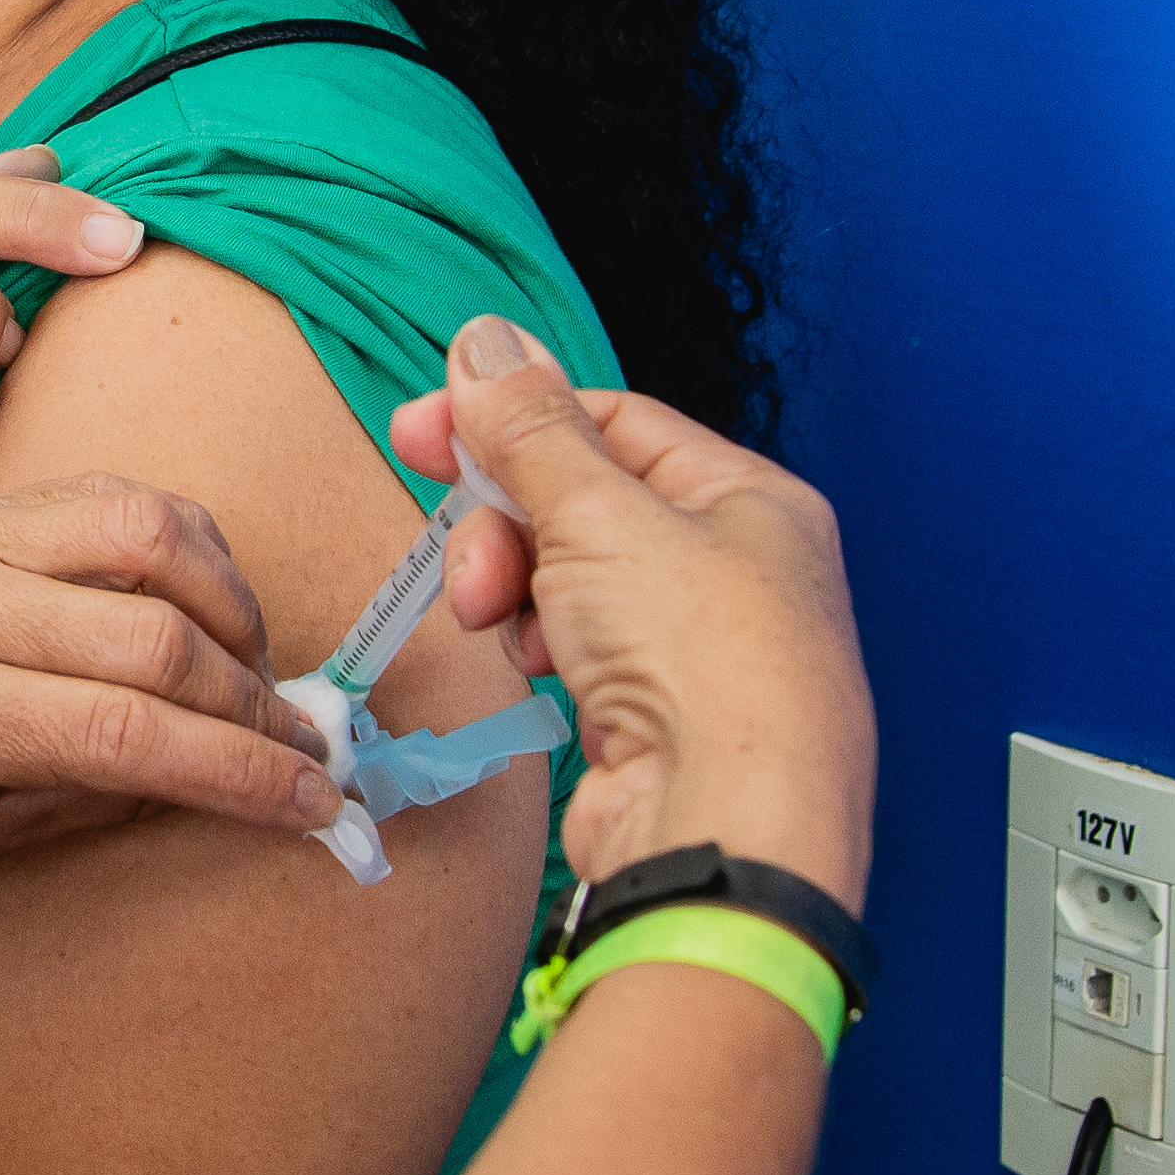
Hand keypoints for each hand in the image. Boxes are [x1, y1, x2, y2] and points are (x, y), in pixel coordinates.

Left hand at [0, 475, 347, 870]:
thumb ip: (91, 797)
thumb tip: (228, 779)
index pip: (131, 734)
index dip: (246, 776)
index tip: (319, 808)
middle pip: (158, 635)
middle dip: (256, 705)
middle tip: (308, 754)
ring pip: (150, 535)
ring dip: (233, 608)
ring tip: (256, 678)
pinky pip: (106, 501)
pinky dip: (181, 551)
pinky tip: (202, 611)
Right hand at [383, 322, 872, 911]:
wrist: (729, 832)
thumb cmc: (701, 665)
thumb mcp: (600, 516)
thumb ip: (531, 429)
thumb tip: (486, 343)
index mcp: (751, 499)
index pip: (614, 422)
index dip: (514, 419)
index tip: (423, 428)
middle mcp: (740, 568)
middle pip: (586, 503)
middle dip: (505, 523)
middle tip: (457, 554)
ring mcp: (703, 648)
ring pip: (575, 580)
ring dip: (517, 588)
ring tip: (498, 621)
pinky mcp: (663, 717)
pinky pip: (581, 648)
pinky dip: (543, 646)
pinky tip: (535, 666)